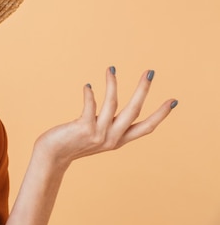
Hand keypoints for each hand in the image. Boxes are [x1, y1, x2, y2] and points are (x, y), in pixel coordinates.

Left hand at [35, 67, 176, 167]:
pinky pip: (91, 105)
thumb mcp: (96, 136)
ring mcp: (99, 134)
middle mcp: (112, 138)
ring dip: (112, 84)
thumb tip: (110, 102)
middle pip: (134, 111)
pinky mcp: (84, 128)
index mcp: (119, 140)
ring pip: (113, 104)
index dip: (160, 114)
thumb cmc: (72, 142)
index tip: (173, 101)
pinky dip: (90, 94)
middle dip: (143, 90)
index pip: (146, 127)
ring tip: (111, 69)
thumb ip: (106, 124)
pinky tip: (87, 86)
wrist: (53, 155)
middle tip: (149, 72)